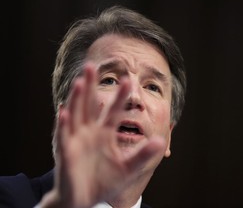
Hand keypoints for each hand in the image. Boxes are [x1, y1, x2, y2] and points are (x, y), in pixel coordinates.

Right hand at [39, 62, 164, 207]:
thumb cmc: (104, 181)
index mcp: (104, 133)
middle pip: (89, 105)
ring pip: (76, 115)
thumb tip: (160, 141)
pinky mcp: (65, 153)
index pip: (113, 111)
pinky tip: (64, 112)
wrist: (85, 199)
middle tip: (92, 65)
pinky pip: (63, 137)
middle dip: (91, 86)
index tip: (128, 80)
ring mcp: (76, 141)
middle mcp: (89, 132)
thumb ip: (142, 155)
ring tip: (80, 82)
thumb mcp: (127, 168)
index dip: (120, 96)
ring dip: (77, 99)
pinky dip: (63, 125)